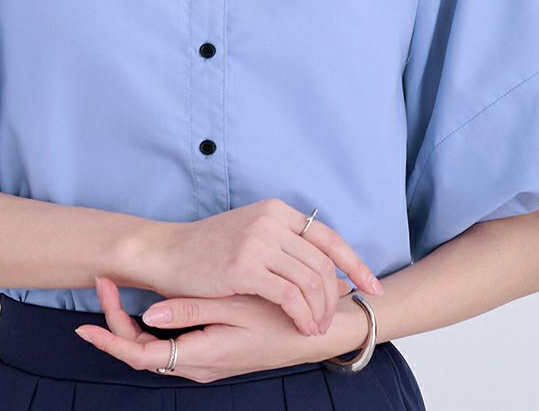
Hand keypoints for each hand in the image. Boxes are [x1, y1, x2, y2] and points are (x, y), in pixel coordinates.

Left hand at [74, 275, 357, 382]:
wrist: (316, 331)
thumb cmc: (278, 319)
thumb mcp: (235, 310)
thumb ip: (191, 312)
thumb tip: (146, 314)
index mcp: (199, 357)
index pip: (139, 356)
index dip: (110, 339)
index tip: (85, 321)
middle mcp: (197, 365)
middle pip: (142, 351)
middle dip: (116, 322)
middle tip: (104, 283)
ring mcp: (204, 360)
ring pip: (155, 348)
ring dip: (132, 325)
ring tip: (118, 289)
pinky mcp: (212, 351)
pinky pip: (171, 343)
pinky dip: (155, 326)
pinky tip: (152, 303)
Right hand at [142, 199, 383, 336]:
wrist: (167, 252)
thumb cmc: (208, 248)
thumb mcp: (251, 233)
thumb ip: (284, 243)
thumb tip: (326, 269)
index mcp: (277, 210)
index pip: (328, 237)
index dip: (355, 263)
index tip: (371, 286)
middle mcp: (271, 221)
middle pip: (323, 262)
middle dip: (336, 295)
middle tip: (334, 319)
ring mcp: (258, 241)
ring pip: (310, 280)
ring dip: (320, 310)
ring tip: (316, 327)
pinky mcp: (245, 266)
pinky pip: (289, 295)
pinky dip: (302, 315)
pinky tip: (302, 327)